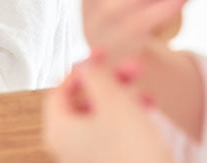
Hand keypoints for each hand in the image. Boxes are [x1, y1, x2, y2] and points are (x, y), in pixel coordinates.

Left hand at [43, 56, 172, 162]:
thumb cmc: (129, 149)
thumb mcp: (112, 100)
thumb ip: (95, 76)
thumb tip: (84, 64)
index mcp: (58, 130)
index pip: (59, 90)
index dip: (81, 69)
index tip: (101, 54)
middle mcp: (68, 145)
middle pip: (84, 100)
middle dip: (110, 80)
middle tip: (133, 66)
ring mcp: (87, 155)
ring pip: (102, 113)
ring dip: (124, 95)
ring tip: (146, 88)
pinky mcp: (109, 160)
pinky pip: (113, 130)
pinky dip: (129, 114)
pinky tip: (148, 105)